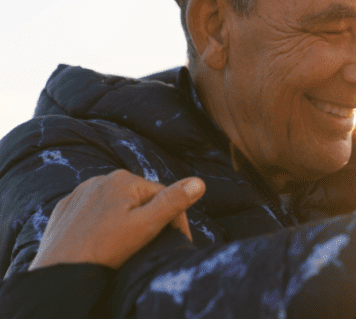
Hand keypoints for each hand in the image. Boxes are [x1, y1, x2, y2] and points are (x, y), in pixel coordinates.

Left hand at [29, 169, 204, 269]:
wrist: (59, 272)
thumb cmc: (106, 249)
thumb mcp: (147, 226)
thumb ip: (173, 202)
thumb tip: (198, 182)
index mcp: (123, 179)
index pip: (162, 194)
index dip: (174, 218)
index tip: (177, 241)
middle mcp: (100, 179)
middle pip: (139, 199)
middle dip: (149, 218)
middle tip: (151, 245)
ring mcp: (79, 193)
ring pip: (115, 205)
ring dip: (126, 221)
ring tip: (126, 246)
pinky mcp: (65, 209)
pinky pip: (92, 212)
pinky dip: (102, 224)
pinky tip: (102, 242)